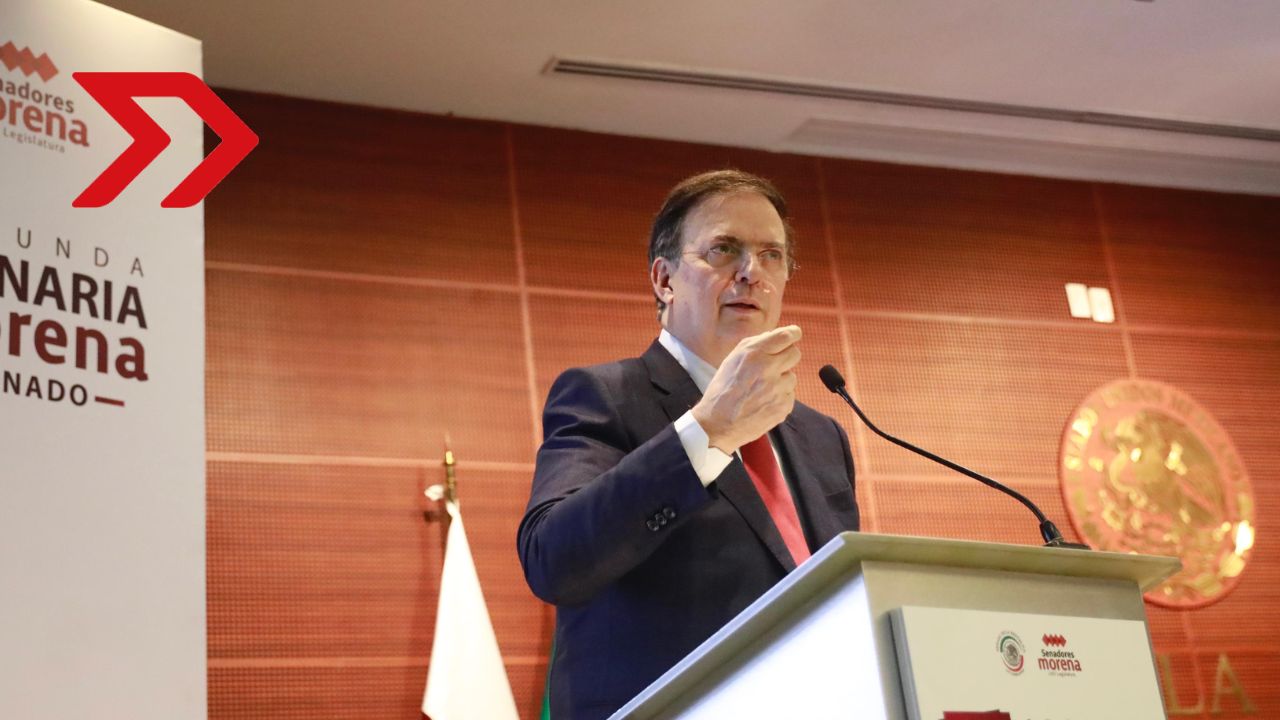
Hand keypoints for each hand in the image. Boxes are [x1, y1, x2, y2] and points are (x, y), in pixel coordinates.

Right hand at [691, 325, 800, 452]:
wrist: (718, 424)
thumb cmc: (722, 390)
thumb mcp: (732, 359)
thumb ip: (754, 344)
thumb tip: (773, 337)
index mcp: (754, 354)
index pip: (786, 336)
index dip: (793, 333)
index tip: (794, 334)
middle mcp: (768, 369)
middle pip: (795, 353)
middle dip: (787, 356)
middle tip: (775, 364)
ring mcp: (778, 389)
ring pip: (792, 376)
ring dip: (781, 380)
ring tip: (761, 389)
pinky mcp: (783, 407)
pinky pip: (790, 395)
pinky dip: (780, 397)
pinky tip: (763, 401)